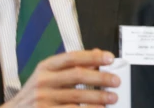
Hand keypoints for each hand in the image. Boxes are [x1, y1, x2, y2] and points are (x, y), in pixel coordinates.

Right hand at [0, 49, 118, 107]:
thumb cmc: (36, 94)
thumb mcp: (49, 76)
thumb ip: (72, 66)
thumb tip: (99, 54)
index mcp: (46, 67)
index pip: (72, 57)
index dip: (92, 57)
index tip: (110, 58)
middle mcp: (42, 81)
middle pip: (77, 76)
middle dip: (100, 78)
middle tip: (116, 81)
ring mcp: (42, 100)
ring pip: (76, 98)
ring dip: (98, 98)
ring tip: (113, 98)